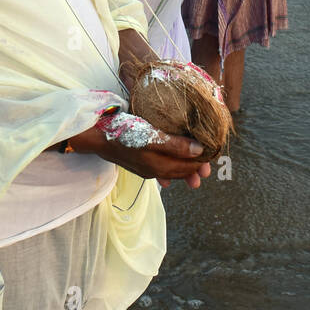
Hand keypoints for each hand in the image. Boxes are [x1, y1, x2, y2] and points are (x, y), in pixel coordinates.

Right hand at [76, 126, 211, 186]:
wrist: (95, 135)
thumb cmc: (124, 133)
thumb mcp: (152, 136)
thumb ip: (176, 145)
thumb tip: (200, 151)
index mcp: (159, 165)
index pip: (187, 167)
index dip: (202, 161)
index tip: (214, 152)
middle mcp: (153, 170)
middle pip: (180, 171)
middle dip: (196, 168)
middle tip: (209, 166)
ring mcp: (145, 168)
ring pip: (171, 171)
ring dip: (184, 170)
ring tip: (197, 172)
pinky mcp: (138, 162)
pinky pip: (158, 170)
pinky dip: (169, 171)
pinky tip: (170, 176)